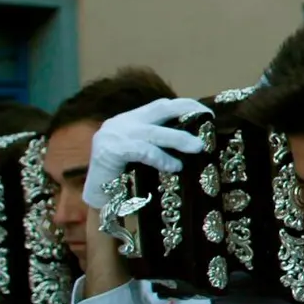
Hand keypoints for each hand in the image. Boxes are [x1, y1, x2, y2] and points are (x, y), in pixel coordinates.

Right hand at [80, 98, 212, 210]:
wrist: (95, 197)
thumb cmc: (123, 179)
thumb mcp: (144, 155)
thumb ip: (160, 144)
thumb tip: (194, 142)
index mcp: (130, 120)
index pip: (160, 106)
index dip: (184, 106)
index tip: (205, 112)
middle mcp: (122, 122)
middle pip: (160, 109)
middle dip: (186, 110)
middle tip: (208, 118)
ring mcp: (114, 135)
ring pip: (154, 132)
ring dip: (178, 138)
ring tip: (197, 147)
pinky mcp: (110, 151)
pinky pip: (142, 151)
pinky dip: (160, 158)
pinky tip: (173, 166)